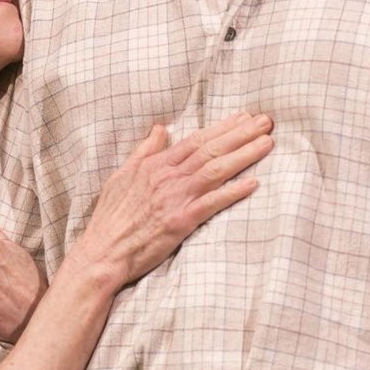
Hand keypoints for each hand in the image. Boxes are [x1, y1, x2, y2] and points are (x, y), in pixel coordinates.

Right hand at [75, 113, 273, 292]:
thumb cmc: (110, 217)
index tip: (244, 117)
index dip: (222, 127)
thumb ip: (144, 151)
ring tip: (267, 143)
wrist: (102, 252)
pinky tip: (253, 183)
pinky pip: (212, 203)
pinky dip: (233, 192)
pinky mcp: (181, 221)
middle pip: (210, 149)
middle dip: (241, 134)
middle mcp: (168, 177)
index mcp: (156, 165)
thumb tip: (160, 128)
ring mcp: (175, 198)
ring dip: (244, 155)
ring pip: (216, 170)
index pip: (195, 140)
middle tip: (266, 122)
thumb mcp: (122, 175)